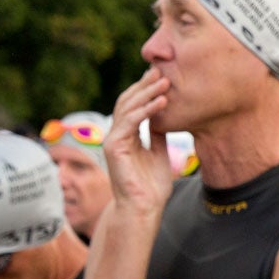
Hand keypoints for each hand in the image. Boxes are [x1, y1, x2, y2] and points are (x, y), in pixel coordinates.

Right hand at [102, 69, 177, 216]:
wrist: (144, 207)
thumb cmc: (151, 185)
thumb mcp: (159, 151)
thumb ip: (157, 133)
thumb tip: (164, 115)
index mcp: (126, 135)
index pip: (133, 105)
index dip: (146, 89)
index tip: (162, 75)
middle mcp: (116, 135)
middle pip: (128, 101)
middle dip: (145, 85)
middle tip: (162, 70)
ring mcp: (113, 140)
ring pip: (128, 108)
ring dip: (148, 93)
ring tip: (165, 81)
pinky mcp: (113, 147)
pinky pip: (131, 122)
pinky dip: (147, 110)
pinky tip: (162, 102)